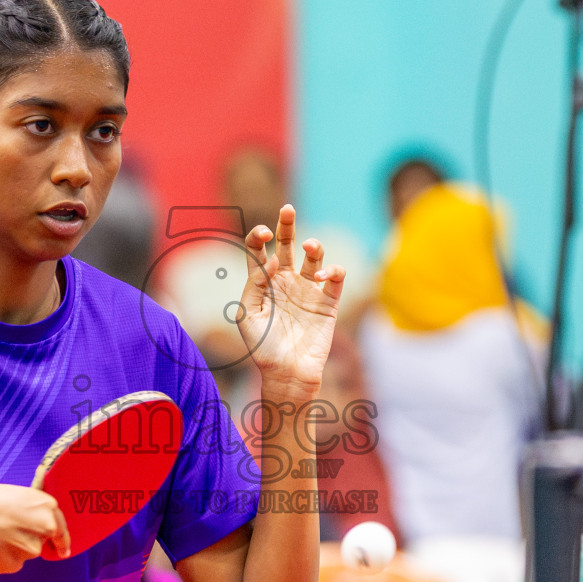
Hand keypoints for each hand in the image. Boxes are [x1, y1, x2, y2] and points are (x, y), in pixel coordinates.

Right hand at [0, 484, 70, 576]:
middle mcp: (44, 528)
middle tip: (8, 535)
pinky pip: (11, 563)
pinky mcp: (14, 564)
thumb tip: (45, 520)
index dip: (61, 539)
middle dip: (30, 540)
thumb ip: (33, 509)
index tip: (63, 549)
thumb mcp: (14, 495)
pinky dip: (1, 559)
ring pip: (26, 553)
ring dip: (14, 549)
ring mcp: (30, 549)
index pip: (60, 528)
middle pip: (42, 541)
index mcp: (46, 506)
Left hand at [240, 205, 345, 398]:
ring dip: (314, 247)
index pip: (259, 251)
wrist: (286, 372)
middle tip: (287, 209)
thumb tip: (269, 263)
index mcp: (263, 283)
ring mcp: (308, 290)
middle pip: (287, 245)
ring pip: (314, 258)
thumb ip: (254, 287)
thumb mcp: (247, 316)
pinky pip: (335, 279)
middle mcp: (286, 281)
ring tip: (310, 246)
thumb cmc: (262, 348)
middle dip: (287, 225)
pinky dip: (332, 271)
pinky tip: (321, 276)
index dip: (259, 237)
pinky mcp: (328, 303)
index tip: (263, 235)